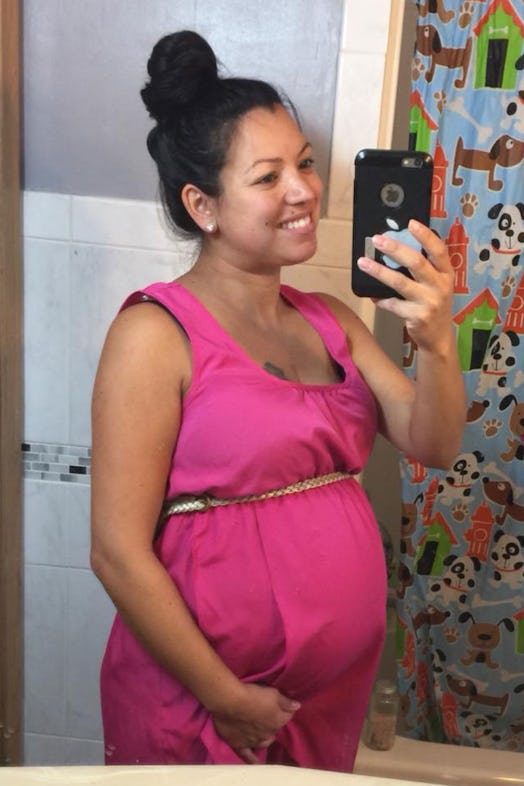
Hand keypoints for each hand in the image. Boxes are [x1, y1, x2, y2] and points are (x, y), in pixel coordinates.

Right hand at [211, 682, 299, 763]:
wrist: (230, 702)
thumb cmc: (253, 695)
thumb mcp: (273, 693)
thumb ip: (286, 702)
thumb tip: (298, 706)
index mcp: (278, 721)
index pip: (287, 716)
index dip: (284, 710)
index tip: (280, 705)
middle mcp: (268, 735)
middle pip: (274, 730)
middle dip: (273, 724)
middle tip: (267, 715)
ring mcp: (253, 742)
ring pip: (264, 743)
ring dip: (265, 738)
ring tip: (263, 733)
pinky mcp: (239, 745)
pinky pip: (248, 756)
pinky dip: (252, 759)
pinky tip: (255, 762)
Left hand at [356, 220, 454, 352]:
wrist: (439, 338)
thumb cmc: (433, 304)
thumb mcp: (436, 285)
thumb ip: (423, 269)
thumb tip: (394, 248)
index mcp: (446, 274)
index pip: (439, 250)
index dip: (426, 236)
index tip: (411, 223)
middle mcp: (440, 286)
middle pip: (416, 262)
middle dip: (395, 249)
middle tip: (378, 239)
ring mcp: (429, 302)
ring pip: (400, 282)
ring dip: (379, 271)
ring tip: (363, 262)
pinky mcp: (417, 316)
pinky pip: (392, 304)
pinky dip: (381, 299)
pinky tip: (373, 295)